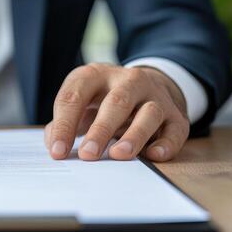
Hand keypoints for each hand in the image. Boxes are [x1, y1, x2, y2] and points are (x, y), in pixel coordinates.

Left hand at [45, 63, 188, 161]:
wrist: (143, 87)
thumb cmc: (100, 102)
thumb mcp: (79, 105)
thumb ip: (63, 124)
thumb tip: (56, 146)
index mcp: (94, 75)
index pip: (75, 97)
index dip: (65, 125)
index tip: (58, 151)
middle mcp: (127, 80)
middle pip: (116, 102)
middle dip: (100, 130)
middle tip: (87, 155)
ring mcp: (154, 95)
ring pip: (149, 112)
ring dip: (134, 135)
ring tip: (119, 154)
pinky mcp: (175, 114)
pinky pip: (175, 129)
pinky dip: (166, 143)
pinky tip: (153, 156)